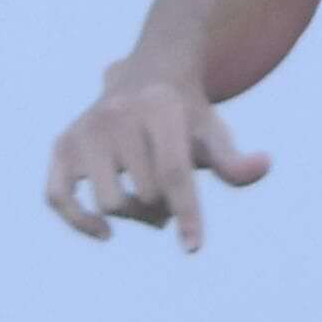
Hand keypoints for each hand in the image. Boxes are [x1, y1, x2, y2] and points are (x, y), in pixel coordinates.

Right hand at [42, 74, 269, 253]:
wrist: (146, 74)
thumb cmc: (186, 115)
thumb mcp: (214, 133)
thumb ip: (234, 160)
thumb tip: (262, 166)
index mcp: (158, 107)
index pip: (173, 172)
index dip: (186, 213)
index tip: (193, 247)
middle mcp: (116, 115)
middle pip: (145, 194)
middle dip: (164, 207)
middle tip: (172, 195)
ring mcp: (84, 130)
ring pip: (110, 203)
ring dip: (134, 215)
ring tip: (147, 202)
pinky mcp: (62, 145)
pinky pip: (58, 197)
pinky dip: (79, 221)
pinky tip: (105, 233)